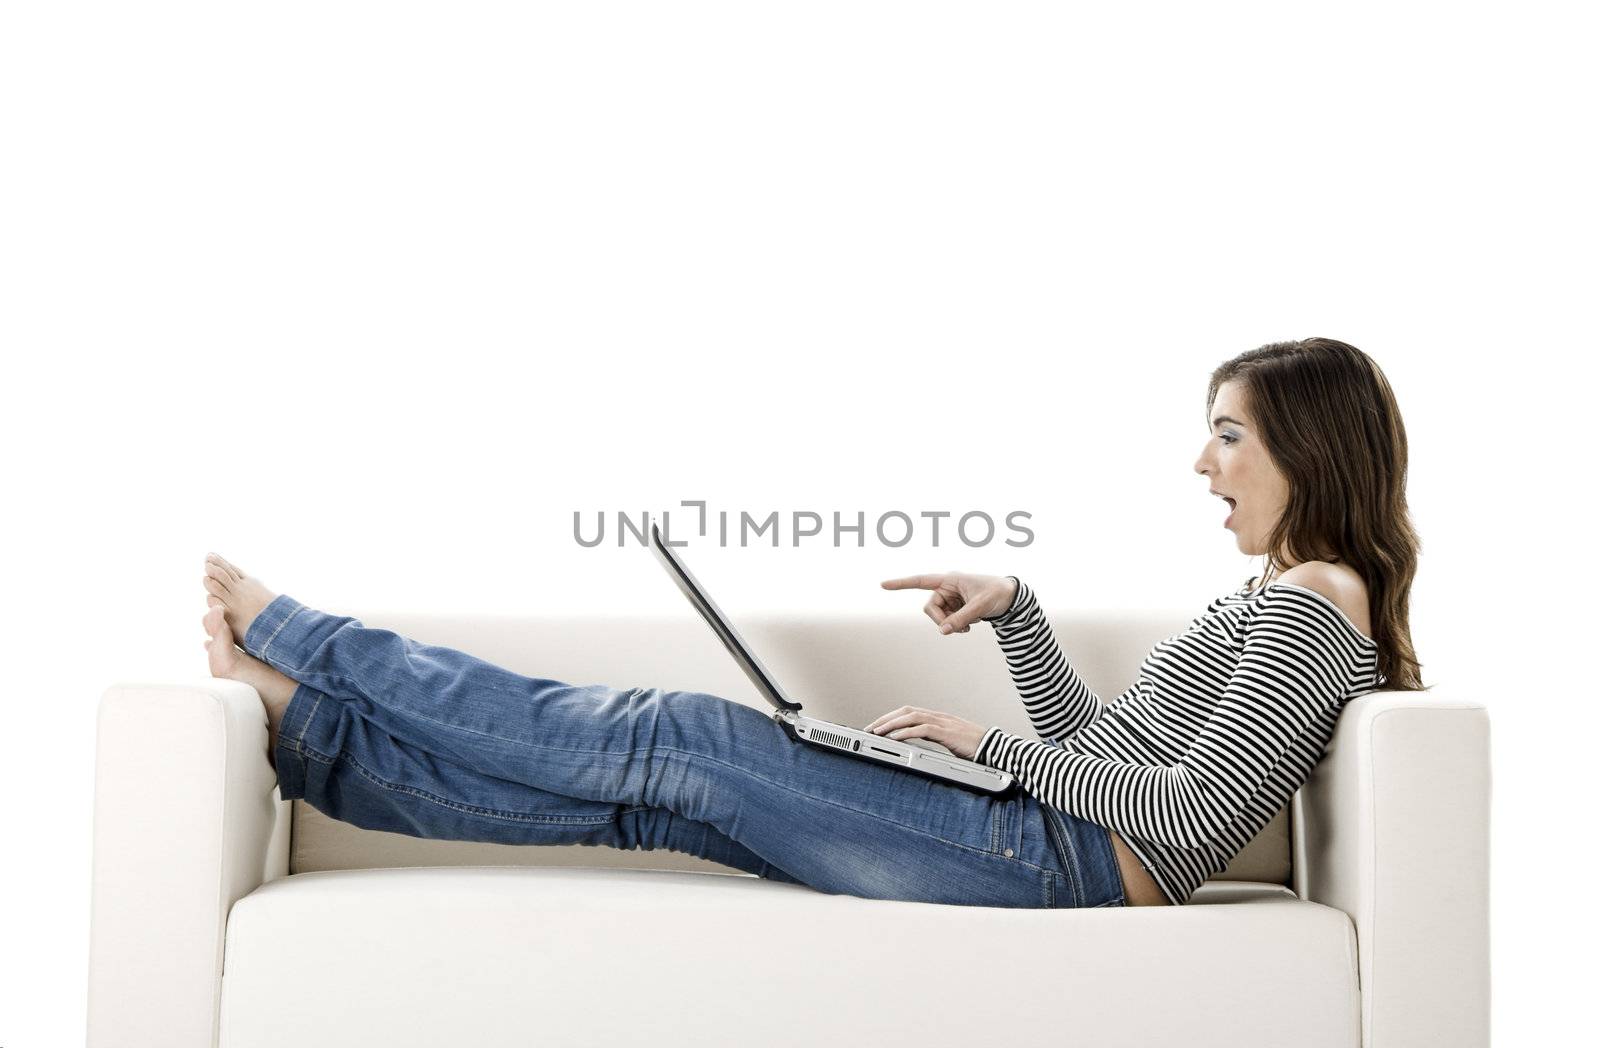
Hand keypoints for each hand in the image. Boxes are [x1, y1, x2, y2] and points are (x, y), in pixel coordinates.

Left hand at [863, 706, 988, 760]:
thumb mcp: (951, 743)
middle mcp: (939, 717)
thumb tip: (920, 747)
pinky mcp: (947, 732)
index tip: (878, 726)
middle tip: (870, 728)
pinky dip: (905, 732)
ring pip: (911, 716)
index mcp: (939, 718)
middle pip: (906, 710)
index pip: (910, 712)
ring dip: (891, 723)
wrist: (996, 749)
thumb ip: (937, 740)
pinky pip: (921, 729)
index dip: (892, 717)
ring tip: (876, 731)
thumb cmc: (976, 748)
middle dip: (886, 718)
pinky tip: (894, 738)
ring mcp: (943, 723)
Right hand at [880, 571, 1017, 634]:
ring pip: (939, 617)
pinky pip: (948, 620)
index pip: (921, 581)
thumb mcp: (980, 607)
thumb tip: (943, 631)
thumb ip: (961, 619)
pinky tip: (971, 625)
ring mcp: (951, 598)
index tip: (883, 584)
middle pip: (930, 608)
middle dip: (942, 620)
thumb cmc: (997, 594)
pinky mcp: (956, 607)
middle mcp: (947, 587)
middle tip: (960, 629)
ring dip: (952, 624)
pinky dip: (957, 625)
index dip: (902, 583)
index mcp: (950, 579)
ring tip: (970, 626)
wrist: (1012, 598)